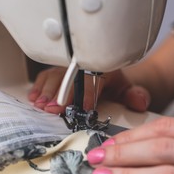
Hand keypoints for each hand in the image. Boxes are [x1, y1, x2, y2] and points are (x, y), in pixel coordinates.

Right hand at [28, 67, 149, 113]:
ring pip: (55, 76)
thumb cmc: (114, 85)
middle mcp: (82, 66)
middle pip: (69, 78)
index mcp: (103, 67)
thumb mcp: (128, 90)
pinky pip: (45, 75)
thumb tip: (139, 101)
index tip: (82, 107)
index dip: (87, 94)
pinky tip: (34, 97)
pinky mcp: (56, 71)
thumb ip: (135, 96)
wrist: (108, 74)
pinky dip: (38, 86)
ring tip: (41, 105)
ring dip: (46, 91)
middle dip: (60, 94)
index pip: (94, 79)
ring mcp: (67, 68)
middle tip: (53, 108)